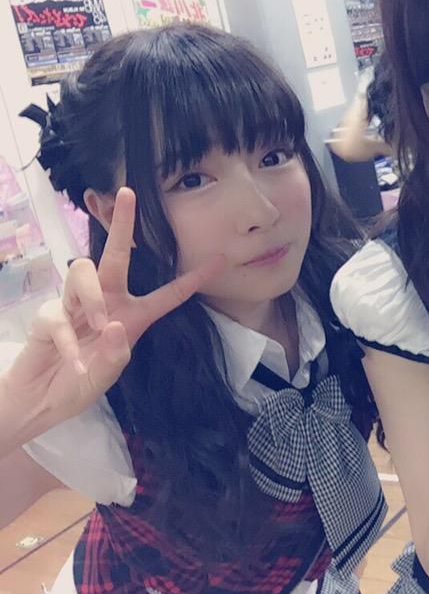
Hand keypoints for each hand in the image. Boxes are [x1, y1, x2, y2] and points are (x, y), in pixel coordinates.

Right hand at [0, 188, 224, 447]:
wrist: (42, 401)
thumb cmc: (82, 384)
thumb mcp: (109, 372)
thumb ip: (115, 353)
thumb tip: (112, 324)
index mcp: (133, 315)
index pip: (169, 293)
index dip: (194, 278)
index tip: (221, 259)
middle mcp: (106, 301)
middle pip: (115, 255)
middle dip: (122, 224)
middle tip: (129, 193)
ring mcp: (74, 305)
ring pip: (83, 272)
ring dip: (91, 298)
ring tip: (97, 326)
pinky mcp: (47, 315)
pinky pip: (58, 315)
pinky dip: (68, 342)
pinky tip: (74, 363)